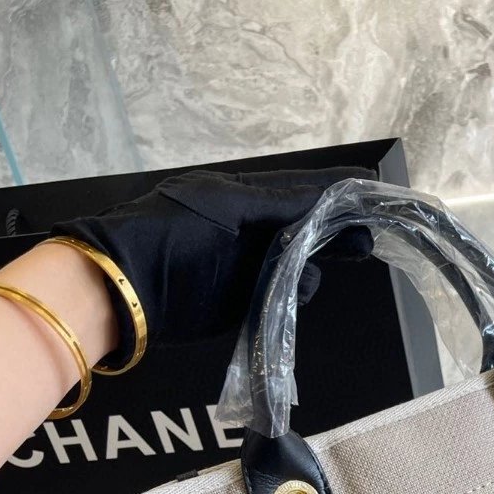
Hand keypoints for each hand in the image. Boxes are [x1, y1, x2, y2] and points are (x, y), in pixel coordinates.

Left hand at [52, 167, 374, 363]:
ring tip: (346, 257)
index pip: (299, 189)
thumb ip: (279, 206)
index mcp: (239, 196)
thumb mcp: (228, 208)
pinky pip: (279, 296)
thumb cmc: (169, 235)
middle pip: (302, 227)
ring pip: (295, 263)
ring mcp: (241, 268)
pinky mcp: (236, 304)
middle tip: (369, 238)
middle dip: (335, 230)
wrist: (122, 289)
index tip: (372, 193)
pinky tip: (307, 287)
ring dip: (317, 263)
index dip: (336, 193)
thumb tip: (326, 200)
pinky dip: (297, 292)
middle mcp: (245, 229)